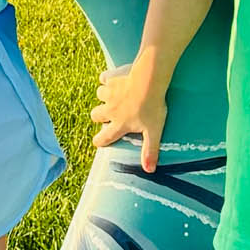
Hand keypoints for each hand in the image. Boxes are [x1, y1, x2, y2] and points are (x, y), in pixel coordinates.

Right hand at [92, 55, 166, 170]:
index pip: (103, 137)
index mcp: (119, 124)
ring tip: (115, 96)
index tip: (99, 141)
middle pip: (95, 115)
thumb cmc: (152, 106)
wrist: (149, 80)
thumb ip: (150, 150)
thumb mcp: (154, 131)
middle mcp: (111, 110)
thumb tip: (149, 170)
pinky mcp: (113, 79)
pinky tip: (115, 79)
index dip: (100, 141)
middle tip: (110, 115)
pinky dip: (108, 79)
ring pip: (99, 96)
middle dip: (99, 116)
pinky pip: (104, 79)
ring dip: (105, 97)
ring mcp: (110, 94)